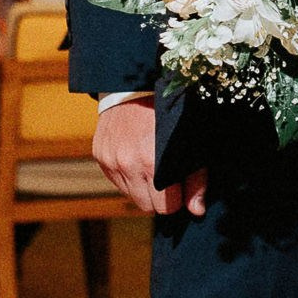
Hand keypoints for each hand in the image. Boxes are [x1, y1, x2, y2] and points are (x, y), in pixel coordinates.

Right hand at [93, 95, 205, 215]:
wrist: (137, 85)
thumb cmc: (171, 113)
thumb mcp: (191, 143)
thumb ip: (196, 179)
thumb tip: (197, 211)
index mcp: (153, 163)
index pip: (165, 208)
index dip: (176, 200)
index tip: (180, 187)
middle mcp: (128, 164)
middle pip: (147, 207)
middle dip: (160, 197)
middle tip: (167, 176)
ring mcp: (111, 160)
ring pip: (131, 196)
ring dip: (143, 186)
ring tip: (152, 163)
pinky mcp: (100, 155)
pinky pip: (117, 181)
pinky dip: (128, 175)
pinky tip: (137, 156)